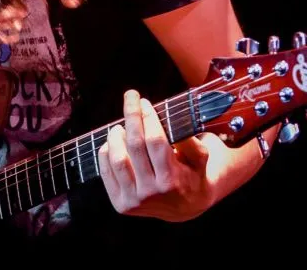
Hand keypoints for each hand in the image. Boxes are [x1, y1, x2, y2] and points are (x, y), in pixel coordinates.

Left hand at [97, 90, 216, 221]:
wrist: (186, 208)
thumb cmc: (193, 174)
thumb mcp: (200, 158)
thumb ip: (190, 141)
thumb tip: (172, 119)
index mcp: (172, 181)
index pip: (155, 141)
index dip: (148, 118)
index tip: (144, 102)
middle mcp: (151, 193)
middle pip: (135, 145)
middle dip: (131, 116)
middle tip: (130, 98)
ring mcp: (134, 200)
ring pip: (117, 158)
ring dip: (115, 136)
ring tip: (120, 126)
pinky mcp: (121, 204)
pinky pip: (106, 172)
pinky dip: (106, 152)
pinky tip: (113, 142)